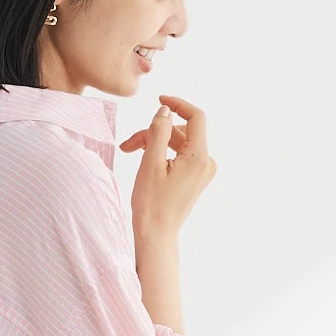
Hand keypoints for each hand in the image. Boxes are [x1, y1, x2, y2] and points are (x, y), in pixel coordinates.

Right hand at [119, 93, 217, 249]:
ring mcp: (201, 171)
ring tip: (130, 152)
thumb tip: (164, 109)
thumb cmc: (151, 204)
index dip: (177, 103)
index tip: (159, 100)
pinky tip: (143, 159)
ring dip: (154, 143)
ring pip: (177, 143)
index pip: (195, 117)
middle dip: (155, 131)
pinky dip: (161, 153)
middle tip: (128, 144)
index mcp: (199, 157)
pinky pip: (179, 155)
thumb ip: (158, 130)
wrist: (156, 235)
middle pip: (180, 131)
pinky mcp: (194, 177)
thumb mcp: (151, 162)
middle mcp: (206, 162)